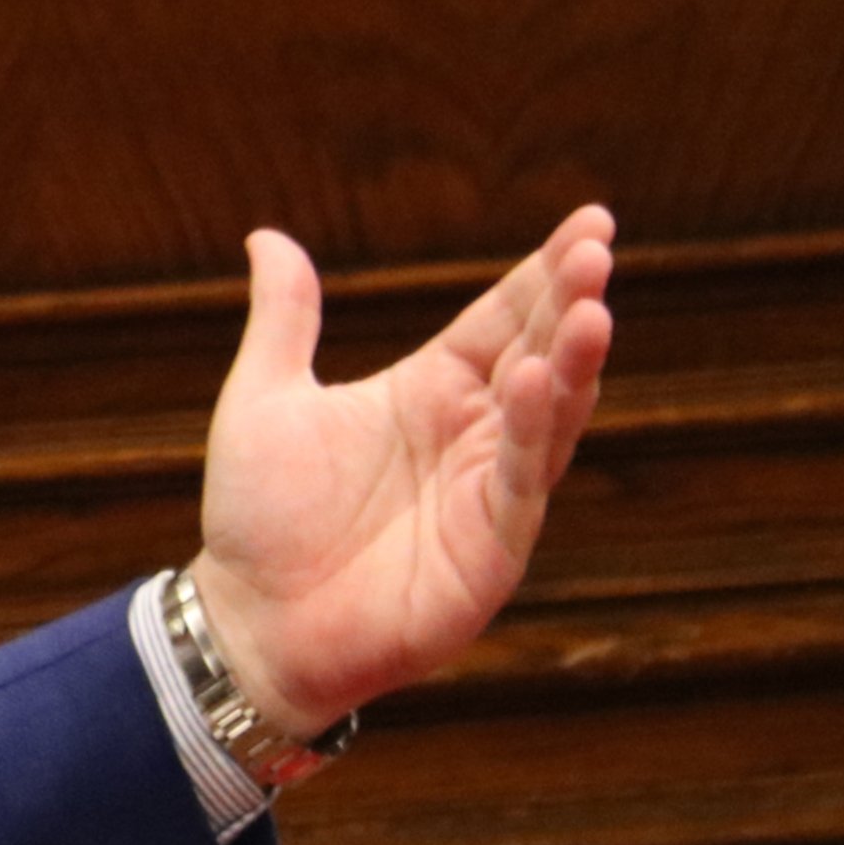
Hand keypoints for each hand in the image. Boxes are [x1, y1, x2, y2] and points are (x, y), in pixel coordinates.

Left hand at [185, 204, 617, 734]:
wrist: (246, 623)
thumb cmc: (257, 519)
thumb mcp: (263, 399)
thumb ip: (284, 319)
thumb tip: (266, 236)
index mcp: (428, 392)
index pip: (503, 319)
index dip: (544, 273)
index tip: (592, 221)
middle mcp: (472, 436)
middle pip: (539, 354)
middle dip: (572, 303)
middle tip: (598, 248)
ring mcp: (487, 493)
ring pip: (550, 417)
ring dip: (574, 364)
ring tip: (592, 307)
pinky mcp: (489, 551)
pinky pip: (520, 484)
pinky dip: (532, 435)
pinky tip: (537, 383)